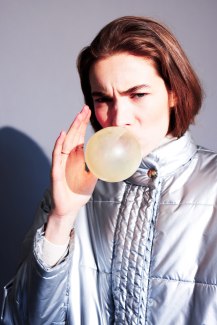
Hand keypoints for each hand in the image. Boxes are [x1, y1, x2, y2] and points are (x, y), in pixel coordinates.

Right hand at [46, 106, 96, 243]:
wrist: (70, 208)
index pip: (79, 136)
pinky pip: (56, 156)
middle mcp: (68, 157)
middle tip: (85, 108)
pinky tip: (62, 135)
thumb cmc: (79, 192)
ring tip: (77, 117)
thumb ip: (98, 166)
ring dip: (71, 129)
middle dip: (79, 121)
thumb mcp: (92, 177)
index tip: (88, 112)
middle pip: (73, 135)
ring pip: (65, 142)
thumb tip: (110, 159)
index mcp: (76, 157)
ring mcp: (61, 163)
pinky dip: (58, 145)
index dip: (83, 124)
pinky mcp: (56, 171)